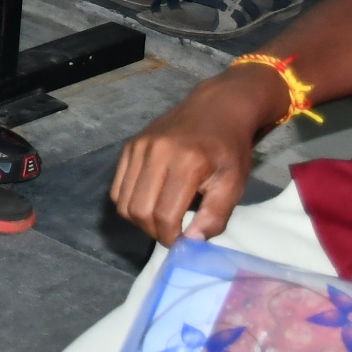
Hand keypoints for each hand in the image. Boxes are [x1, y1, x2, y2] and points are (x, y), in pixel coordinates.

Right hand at [109, 68, 277, 245]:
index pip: (165, 215)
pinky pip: (117, 186)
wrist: (217, 108)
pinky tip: (150, 202)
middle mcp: (157, 153)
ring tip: (160, 219)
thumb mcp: (234, 184)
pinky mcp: (130, 145)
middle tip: (172, 234)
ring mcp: (139, 146)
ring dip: (139, 220)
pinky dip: (128, 202)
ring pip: (123, 201)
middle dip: (154, 232)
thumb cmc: (230, 148)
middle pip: (139, 210)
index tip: (182, 243)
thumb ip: (215, 216)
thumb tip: (191, 242)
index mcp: (187, 163)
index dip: (171, 238)